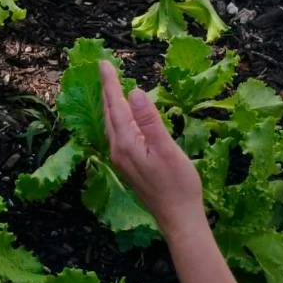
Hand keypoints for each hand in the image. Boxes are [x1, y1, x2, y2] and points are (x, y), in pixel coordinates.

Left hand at [99, 60, 204, 236]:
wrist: (179, 219)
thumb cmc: (178, 185)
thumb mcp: (167, 149)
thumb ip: (149, 120)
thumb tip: (133, 92)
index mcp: (126, 142)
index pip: (114, 105)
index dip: (110, 83)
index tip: (104, 63)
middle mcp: (118, 149)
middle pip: (109, 112)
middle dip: (107, 89)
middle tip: (104, 68)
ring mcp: (121, 159)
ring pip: (111, 123)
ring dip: (110, 103)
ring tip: (111, 86)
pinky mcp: (128, 165)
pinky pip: (117, 133)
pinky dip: (117, 117)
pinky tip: (122, 116)